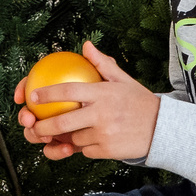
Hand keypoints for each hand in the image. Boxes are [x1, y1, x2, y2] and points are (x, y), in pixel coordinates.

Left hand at [14, 43, 159, 161]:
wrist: (163, 129)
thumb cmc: (139, 102)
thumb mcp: (122, 80)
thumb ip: (102, 64)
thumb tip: (86, 45)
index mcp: (102, 93)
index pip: (68, 91)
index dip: (48, 94)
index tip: (33, 96)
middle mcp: (101, 114)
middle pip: (62, 122)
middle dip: (43, 127)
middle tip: (34, 127)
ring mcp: (104, 134)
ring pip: (74, 139)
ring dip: (68, 138)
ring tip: (65, 134)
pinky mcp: (107, 150)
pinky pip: (85, 150)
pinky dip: (84, 147)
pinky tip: (90, 141)